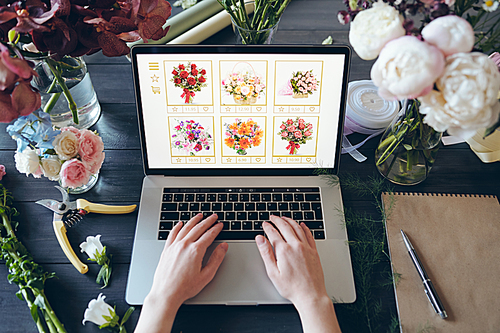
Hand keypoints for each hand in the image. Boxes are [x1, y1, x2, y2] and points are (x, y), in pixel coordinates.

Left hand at [135, 213, 227, 332]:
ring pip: (185, 228)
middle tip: (213, 217)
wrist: (166, 293)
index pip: (209, 235)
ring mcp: (174, 246)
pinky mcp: (166, 249)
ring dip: (194, 220)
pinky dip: (177, 227)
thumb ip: (216, 259)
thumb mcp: (206, 275)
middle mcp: (184, 245)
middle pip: (198, 228)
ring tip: (199, 216)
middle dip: (207, 221)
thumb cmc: (185, 287)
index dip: (216, 229)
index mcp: (196, 251)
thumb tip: (223, 247)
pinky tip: (180, 224)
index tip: (220, 225)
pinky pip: (172, 233)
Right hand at [255, 215, 326, 304]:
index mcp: (284, 250)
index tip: (265, 224)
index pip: (273, 233)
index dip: (267, 227)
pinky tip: (302, 225)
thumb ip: (266, 253)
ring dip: (289, 221)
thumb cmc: (292, 287)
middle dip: (277, 220)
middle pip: (285, 227)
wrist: (310, 294)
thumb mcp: (273, 272)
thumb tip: (260, 239)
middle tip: (272, 217)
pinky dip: (304, 228)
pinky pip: (309, 235)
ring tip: (284, 218)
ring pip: (297, 228)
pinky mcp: (314, 251)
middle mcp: (296, 246)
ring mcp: (306, 248)